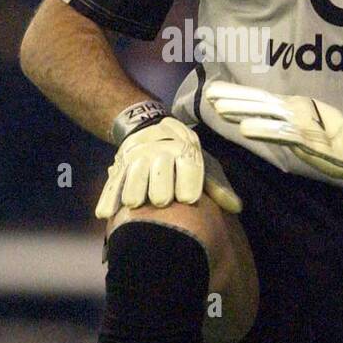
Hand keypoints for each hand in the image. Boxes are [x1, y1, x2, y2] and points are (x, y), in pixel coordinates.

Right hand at [95, 116, 241, 218]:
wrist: (149, 128)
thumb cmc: (184, 155)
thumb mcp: (204, 164)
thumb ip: (218, 187)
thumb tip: (236, 208)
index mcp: (185, 150)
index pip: (187, 167)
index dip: (187, 184)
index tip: (187, 199)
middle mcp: (160, 153)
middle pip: (159, 177)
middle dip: (161, 192)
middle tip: (163, 201)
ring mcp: (136, 160)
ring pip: (134, 181)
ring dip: (135, 195)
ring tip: (137, 206)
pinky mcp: (119, 167)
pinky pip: (112, 185)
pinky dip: (108, 199)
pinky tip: (106, 214)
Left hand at [205, 81, 342, 177]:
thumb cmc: (326, 139)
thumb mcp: (299, 127)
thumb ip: (278, 121)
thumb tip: (249, 119)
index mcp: (291, 105)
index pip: (259, 97)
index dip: (236, 93)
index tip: (213, 90)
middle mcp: (294, 108)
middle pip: (259, 100)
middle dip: (233, 97)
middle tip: (209, 94)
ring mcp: (301, 122)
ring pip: (267, 113)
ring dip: (243, 110)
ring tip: (220, 109)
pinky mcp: (307, 137)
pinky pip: (282, 133)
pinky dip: (264, 129)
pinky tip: (246, 129)